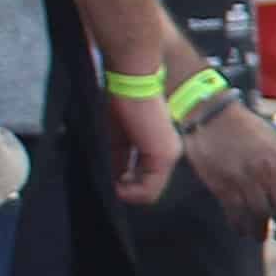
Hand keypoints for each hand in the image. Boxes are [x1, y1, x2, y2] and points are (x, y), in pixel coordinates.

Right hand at [107, 84, 185, 209]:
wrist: (132, 82)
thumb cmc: (122, 102)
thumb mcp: (117, 137)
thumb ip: (119, 159)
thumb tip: (113, 183)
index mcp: (157, 144)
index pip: (143, 176)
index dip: (123, 183)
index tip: (108, 181)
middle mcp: (167, 151)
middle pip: (147, 186)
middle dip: (125, 190)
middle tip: (109, 186)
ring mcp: (167, 155)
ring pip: (148, 192)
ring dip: (126, 193)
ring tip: (113, 187)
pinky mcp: (162, 156)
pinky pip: (147, 190)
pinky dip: (129, 193)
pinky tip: (117, 186)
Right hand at [184, 95, 275, 231]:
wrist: (213, 115)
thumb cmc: (245, 128)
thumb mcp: (274, 140)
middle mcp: (266, 170)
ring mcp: (243, 178)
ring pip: (259, 215)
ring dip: (260, 231)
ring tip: (260, 236)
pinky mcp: (222, 184)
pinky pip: (235, 213)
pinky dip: (240, 226)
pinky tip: (240, 229)